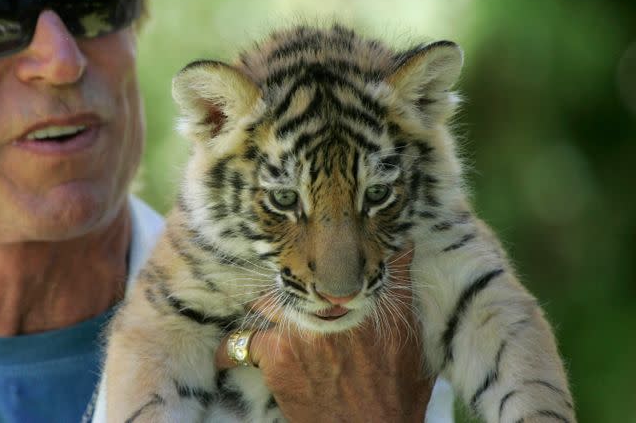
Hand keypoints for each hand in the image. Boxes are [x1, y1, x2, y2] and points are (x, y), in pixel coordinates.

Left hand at [215, 252, 434, 422]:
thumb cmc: (395, 394)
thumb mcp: (410, 340)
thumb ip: (402, 292)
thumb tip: (405, 250)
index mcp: (367, 298)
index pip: (344, 257)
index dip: (332, 248)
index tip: (322, 242)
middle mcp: (332, 305)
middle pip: (296, 276)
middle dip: (290, 281)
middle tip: (283, 287)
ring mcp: (301, 327)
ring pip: (267, 302)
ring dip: (263, 311)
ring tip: (255, 316)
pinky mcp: (277, 354)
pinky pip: (242, 343)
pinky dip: (232, 349)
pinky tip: (225, 354)